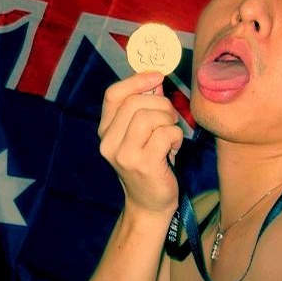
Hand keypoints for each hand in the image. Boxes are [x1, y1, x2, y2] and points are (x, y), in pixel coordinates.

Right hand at [98, 72, 182, 214]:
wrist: (149, 204)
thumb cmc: (150, 163)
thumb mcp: (141, 134)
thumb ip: (145, 107)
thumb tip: (156, 79)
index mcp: (106, 131)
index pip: (113, 95)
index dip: (136, 81)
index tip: (157, 77)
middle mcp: (109, 142)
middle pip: (135, 103)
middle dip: (161, 104)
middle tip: (170, 118)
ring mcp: (124, 154)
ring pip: (149, 116)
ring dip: (168, 121)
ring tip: (170, 134)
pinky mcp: (143, 164)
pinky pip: (165, 134)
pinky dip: (175, 136)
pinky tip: (173, 147)